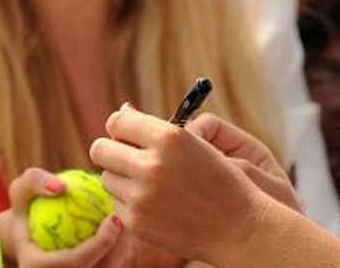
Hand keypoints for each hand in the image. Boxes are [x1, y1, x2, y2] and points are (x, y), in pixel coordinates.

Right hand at [2, 167, 123, 266]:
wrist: (27, 239)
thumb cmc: (25, 211)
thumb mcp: (20, 191)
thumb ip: (34, 182)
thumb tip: (60, 186)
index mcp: (36, 267)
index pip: (75, 261)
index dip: (100, 243)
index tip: (115, 217)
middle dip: (120, 249)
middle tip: (130, 220)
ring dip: (123, 253)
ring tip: (131, 226)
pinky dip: (120, 256)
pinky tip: (127, 233)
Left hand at [89, 105, 285, 263]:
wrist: (239, 228)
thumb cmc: (218, 180)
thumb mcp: (193, 143)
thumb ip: (153, 128)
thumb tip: (122, 111)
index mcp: (169, 137)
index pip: (117, 121)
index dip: (121, 127)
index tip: (128, 134)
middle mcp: (152, 165)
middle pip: (100, 148)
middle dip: (111, 150)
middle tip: (126, 156)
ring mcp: (142, 196)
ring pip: (106, 176)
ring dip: (121, 177)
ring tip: (149, 182)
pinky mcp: (136, 221)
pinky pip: (116, 202)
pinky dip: (129, 201)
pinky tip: (155, 203)